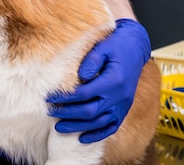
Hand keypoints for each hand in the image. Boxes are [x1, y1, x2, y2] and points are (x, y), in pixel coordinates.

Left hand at [47, 18, 150, 142]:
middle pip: (90, 112)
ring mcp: (123, 105)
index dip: (65, 98)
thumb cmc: (114, 46)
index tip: (49, 98)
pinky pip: (112, 127)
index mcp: (113, 80)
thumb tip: (80, 76)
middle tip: (50, 112)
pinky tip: (83, 138)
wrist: (135, 48)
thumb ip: (90, 61)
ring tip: (59, 128)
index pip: (84, 94)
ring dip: (79, 127)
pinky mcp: (124, 109)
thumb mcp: (101, 48)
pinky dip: (98, 134)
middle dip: (67, 114)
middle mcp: (120, 96)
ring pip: (100, 123)